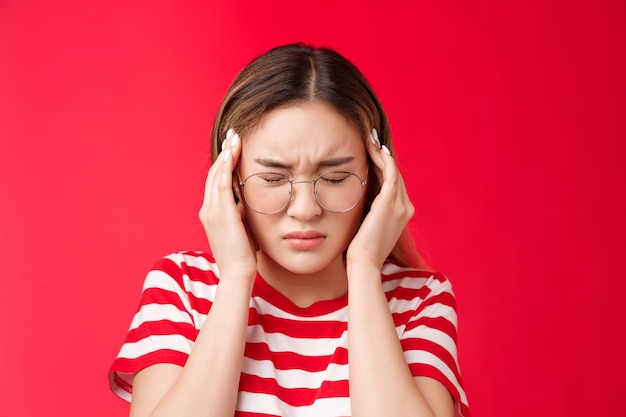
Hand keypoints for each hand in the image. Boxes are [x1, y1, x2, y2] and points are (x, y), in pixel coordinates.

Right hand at [198, 129, 257, 280]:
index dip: (223, 162)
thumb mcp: (241, 227)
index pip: (216, 181)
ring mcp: (212, 211)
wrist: (238, 273)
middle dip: (223, 153)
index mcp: (211, 213)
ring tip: (234, 138)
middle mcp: (207, 209)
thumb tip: (249, 198)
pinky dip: (226, 167)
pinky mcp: (221, 214)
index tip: (232, 147)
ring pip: (217, 175)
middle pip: (214, 173)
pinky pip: (222, 184)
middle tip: (232, 135)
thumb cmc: (243, 254)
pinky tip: (232, 153)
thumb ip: (241, 211)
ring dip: (225, 154)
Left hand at [346, 129, 414, 269]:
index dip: (385, 165)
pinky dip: (384, 160)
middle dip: (383, 155)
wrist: (364, 263)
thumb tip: (358, 195)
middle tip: (371, 138)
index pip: (394, 182)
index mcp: (403, 212)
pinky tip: (374, 150)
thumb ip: (369, 209)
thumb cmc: (360, 248)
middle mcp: (406, 208)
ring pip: (393, 171)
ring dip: (381, 153)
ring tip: (370, 139)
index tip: (373, 150)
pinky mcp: (390, 204)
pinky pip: (390, 175)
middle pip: (396, 174)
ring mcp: (400, 206)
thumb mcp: (368, 224)